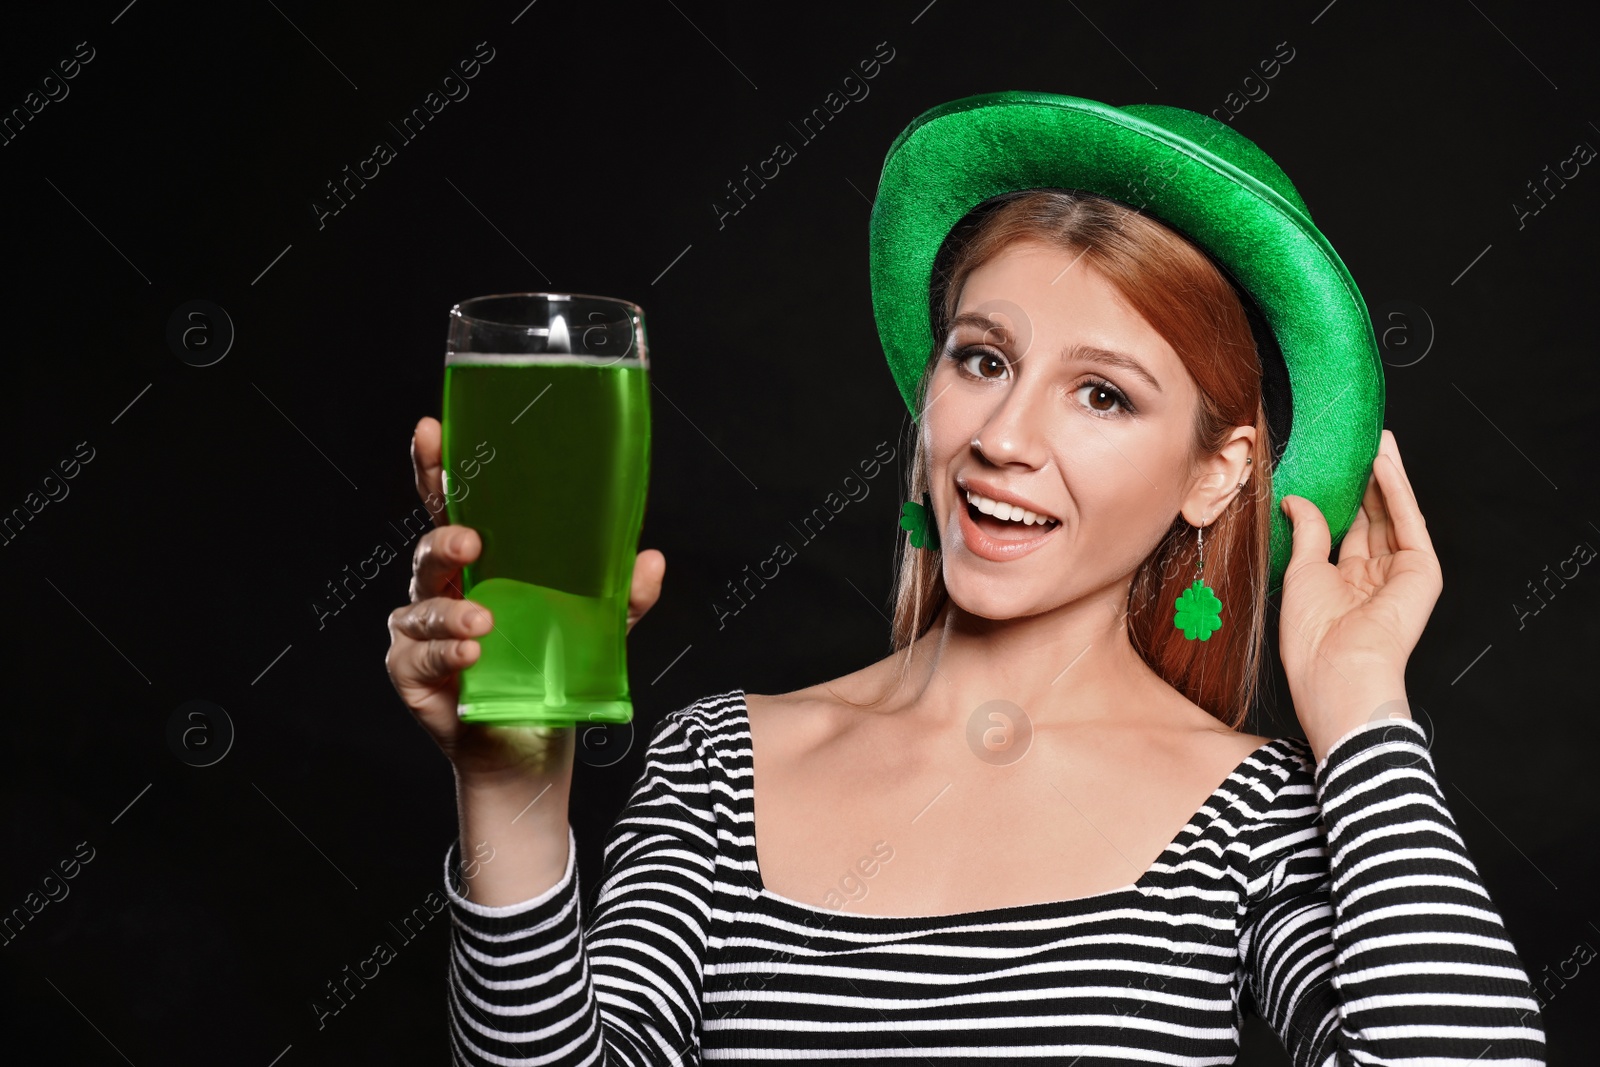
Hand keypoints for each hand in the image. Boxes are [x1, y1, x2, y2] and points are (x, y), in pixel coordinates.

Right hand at [384, 416, 666, 779]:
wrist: (529, 749)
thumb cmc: (548, 676)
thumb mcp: (596, 631)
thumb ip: (622, 597)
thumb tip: (651, 560)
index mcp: (483, 564)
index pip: (455, 505)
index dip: (439, 468)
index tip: (432, 431)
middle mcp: (444, 587)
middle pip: (429, 546)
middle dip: (445, 538)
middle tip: (472, 541)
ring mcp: (419, 628)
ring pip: (423, 602)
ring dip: (452, 611)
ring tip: (483, 623)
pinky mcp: (409, 669)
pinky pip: (419, 652)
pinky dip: (444, 651)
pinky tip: (470, 652)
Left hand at [1277, 429, 1441, 754]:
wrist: (1336, 670)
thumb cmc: (1312, 636)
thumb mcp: (1302, 571)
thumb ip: (1308, 531)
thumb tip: (1298, 500)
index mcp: (1348, 583)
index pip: (1351, 530)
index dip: (1346, 497)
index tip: (1339, 465)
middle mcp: (1377, 577)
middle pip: (1376, 519)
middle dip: (1370, 482)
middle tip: (1364, 442)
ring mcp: (1402, 575)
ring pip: (1395, 516)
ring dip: (1388, 478)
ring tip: (1379, 441)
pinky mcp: (1423, 573)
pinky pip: (1408, 524)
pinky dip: (1397, 492)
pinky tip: (1385, 464)